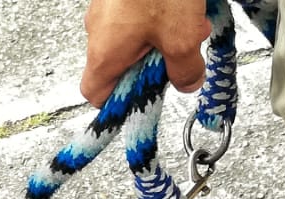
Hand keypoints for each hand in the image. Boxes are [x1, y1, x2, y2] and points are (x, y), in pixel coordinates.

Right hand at [80, 0, 210, 106]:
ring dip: (159, 37)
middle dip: (153, 63)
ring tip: (187, 22)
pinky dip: (157, 16)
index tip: (145, 98)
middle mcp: (97, 32)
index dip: (121, 102)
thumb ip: (185, 69)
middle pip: (120, 65)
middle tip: (180, 53)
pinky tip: (180, 5)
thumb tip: (187, 83)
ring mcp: (104, 10)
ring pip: (131, 38)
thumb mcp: (182, 37)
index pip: (97, 95)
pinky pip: (132, 15)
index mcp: (105, 53)